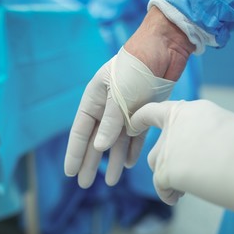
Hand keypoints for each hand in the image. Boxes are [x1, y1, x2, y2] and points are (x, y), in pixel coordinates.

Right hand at [64, 6, 194, 188]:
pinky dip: (133, 148)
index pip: (81, 130)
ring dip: (114, 159)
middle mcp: (109, 107)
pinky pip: (136, 135)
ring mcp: (127, 111)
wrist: (163, 49)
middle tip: (85, 184)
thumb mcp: (119, 93)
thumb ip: (110, 121)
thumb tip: (100, 147)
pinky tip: (129, 162)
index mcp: (95, 99)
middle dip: (92, 162)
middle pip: (97, 140)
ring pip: (117, 141)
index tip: (70, 172)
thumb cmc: (135, 66)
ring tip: (111, 181)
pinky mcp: (145, 112)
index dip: (75, 152)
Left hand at [130, 100, 233, 212]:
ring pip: (158, 166)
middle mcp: (173, 126)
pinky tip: (180, 195)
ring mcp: (168, 148)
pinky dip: (169, 193)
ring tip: (192, 184)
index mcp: (187, 111)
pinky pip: (161, 186)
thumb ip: (197, 129)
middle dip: (168, 162)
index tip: (132, 124)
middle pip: (158, 149)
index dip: (140, 118)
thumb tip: (188, 144)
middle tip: (189, 171)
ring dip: (170, 177)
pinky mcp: (167, 170)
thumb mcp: (219, 124)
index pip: (154, 111)